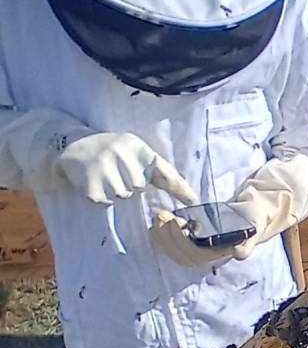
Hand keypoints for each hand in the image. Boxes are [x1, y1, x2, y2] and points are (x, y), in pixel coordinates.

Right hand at [56, 132, 196, 206]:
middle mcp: (120, 152)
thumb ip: (164, 173)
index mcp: (136, 145)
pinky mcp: (89, 182)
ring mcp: (102, 166)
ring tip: (106, 177)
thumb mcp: (138, 154)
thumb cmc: (116, 154)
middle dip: (130, 185)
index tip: (195, 202)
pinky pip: (105, 202)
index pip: (162, 170)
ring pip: (123, 195)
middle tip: (118, 174)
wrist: (73, 147)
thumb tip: (192, 198)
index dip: (179, 187)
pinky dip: (102, 198)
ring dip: (116, 192)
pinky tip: (95, 183)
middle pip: (139, 187)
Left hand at [150, 210, 255, 268]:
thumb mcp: (255, 227)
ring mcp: (199, 251)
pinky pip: (172, 249)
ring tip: (159, 216)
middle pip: (182, 255)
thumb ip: (248, 242)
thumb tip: (238, 254)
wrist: (251, 216)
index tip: (177, 221)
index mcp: (221, 252)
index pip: (196, 255)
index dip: (182, 241)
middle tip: (161, 215)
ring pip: (176, 253)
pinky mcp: (190, 244)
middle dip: (168, 236)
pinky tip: (156, 225)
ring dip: (162, 237)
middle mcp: (209, 256)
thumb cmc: (252, 220)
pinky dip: (161, 238)